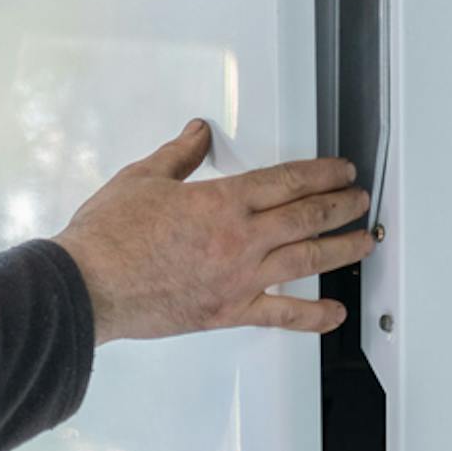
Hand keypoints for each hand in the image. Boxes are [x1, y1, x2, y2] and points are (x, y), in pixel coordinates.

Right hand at [51, 120, 374, 344]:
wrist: (89, 286)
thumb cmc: (108, 238)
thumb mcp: (142, 178)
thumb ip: (178, 155)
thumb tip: (196, 134)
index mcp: (222, 201)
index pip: (288, 180)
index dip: (323, 173)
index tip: (341, 170)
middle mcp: (240, 239)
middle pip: (307, 217)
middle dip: (341, 205)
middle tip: (359, 199)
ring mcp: (239, 278)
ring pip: (307, 261)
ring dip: (341, 249)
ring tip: (363, 242)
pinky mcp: (228, 310)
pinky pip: (282, 315)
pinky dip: (314, 316)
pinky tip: (334, 312)